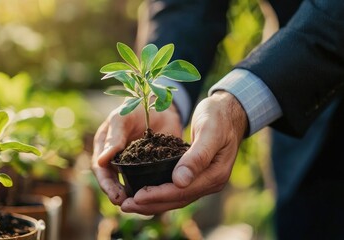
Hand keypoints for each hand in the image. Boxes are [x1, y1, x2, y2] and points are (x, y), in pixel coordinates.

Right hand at [92, 101, 182, 204]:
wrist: (161, 105)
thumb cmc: (135, 108)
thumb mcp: (122, 118)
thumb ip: (114, 137)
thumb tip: (100, 161)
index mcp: (105, 147)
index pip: (101, 170)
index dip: (106, 185)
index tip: (114, 196)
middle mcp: (116, 159)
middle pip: (113, 181)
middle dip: (117, 194)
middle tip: (125, 204)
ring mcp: (132, 164)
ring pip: (129, 184)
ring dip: (132, 196)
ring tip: (139, 205)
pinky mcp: (149, 166)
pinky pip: (147, 180)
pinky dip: (149, 190)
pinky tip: (155, 198)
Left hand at [120, 91, 247, 214]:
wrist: (230, 110)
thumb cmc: (219, 116)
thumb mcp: (209, 131)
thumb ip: (197, 157)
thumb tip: (180, 182)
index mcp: (215, 174)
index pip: (182, 191)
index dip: (158, 195)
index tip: (136, 196)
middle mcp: (210, 182)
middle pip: (177, 200)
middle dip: (151, 204)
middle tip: (125, 206)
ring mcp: (204, 181)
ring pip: (176, 198)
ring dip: (153, 202)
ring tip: (129, 204)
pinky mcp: (197, 175)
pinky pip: (177, 189)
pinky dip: (160, 192)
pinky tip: (145, 192)